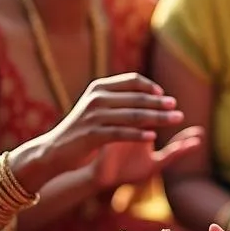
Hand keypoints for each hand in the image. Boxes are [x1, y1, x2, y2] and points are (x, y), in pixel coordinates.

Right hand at [14, 74, 185, 190]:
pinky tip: (154, 137)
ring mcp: (93, 116)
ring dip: (157, 118)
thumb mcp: (97, 107)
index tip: (164, 94)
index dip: (150, 86)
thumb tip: (148, 90)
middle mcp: (96, 98)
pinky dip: (139, 134)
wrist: (53, 150)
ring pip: (133, 115)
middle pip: (136, 98)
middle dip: (159, 103)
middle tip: (177, 108)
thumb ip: (117, 97)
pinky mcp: (92, 135)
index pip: (131, 80)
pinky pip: (121, 133)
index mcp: (99, 87)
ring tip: (175, 120)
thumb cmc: (81, 129)